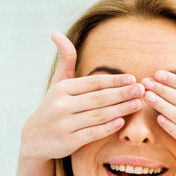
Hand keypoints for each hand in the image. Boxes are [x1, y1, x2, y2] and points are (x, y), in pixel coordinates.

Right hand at [20, 33, 143, 160]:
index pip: (93, 82)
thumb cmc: (53, 107)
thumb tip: (57, 33)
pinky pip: (92, 133)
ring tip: (137, 104)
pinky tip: (121, 122)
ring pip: (98, 115)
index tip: (132, 78)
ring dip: (120, 109)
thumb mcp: (57, 83)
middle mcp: (62, 105)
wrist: (35, 139)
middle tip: (141, 90)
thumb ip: (65, 61)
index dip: (114, 80)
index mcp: (62, 89)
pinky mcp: (67, 141)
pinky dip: (107, 128)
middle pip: (98, 98)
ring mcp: (64, 124)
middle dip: (122, 93)